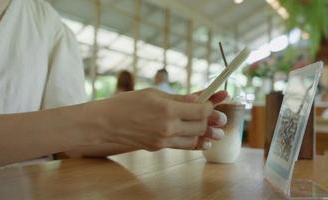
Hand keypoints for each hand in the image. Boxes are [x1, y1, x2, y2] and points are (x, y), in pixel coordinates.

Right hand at [87, 88, 226, 150]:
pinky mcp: (159, 147)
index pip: (200, 110)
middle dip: (214, 121)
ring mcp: (163, 140)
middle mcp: (168, 127)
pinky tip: (202, 142)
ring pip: (194, 139)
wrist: (104, 125)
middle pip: (200, 125)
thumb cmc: (125, 104)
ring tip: (218, 133)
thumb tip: (198, 97)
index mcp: (167, 110)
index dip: (213, 104)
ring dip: (207, 135)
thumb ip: (178, 98)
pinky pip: (182, 146)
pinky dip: (194, 143)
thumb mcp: (153, 94)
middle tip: (223, 118)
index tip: (220, 99)